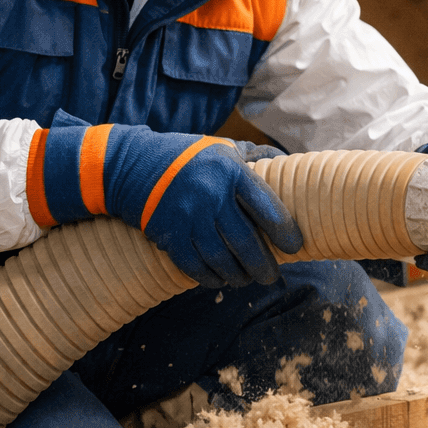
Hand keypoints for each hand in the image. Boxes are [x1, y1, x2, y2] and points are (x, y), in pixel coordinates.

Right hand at [28, 123, 302, 287]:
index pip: (266, 208)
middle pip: (246, 242)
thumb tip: (285, 159)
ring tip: (247, 279)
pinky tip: (221, 280)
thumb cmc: (186, 157)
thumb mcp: (221, 147)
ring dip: (239, 275)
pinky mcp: (169, 235)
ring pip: (222, 259)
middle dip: (263, 265)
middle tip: (272, 276)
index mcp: (230, 172)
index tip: (296, 245)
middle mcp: (211, 195)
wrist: (132, 166)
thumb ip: (253, 155)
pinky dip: (211, 277)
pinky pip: (195, 266)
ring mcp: (188, 218)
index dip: (284, 231)